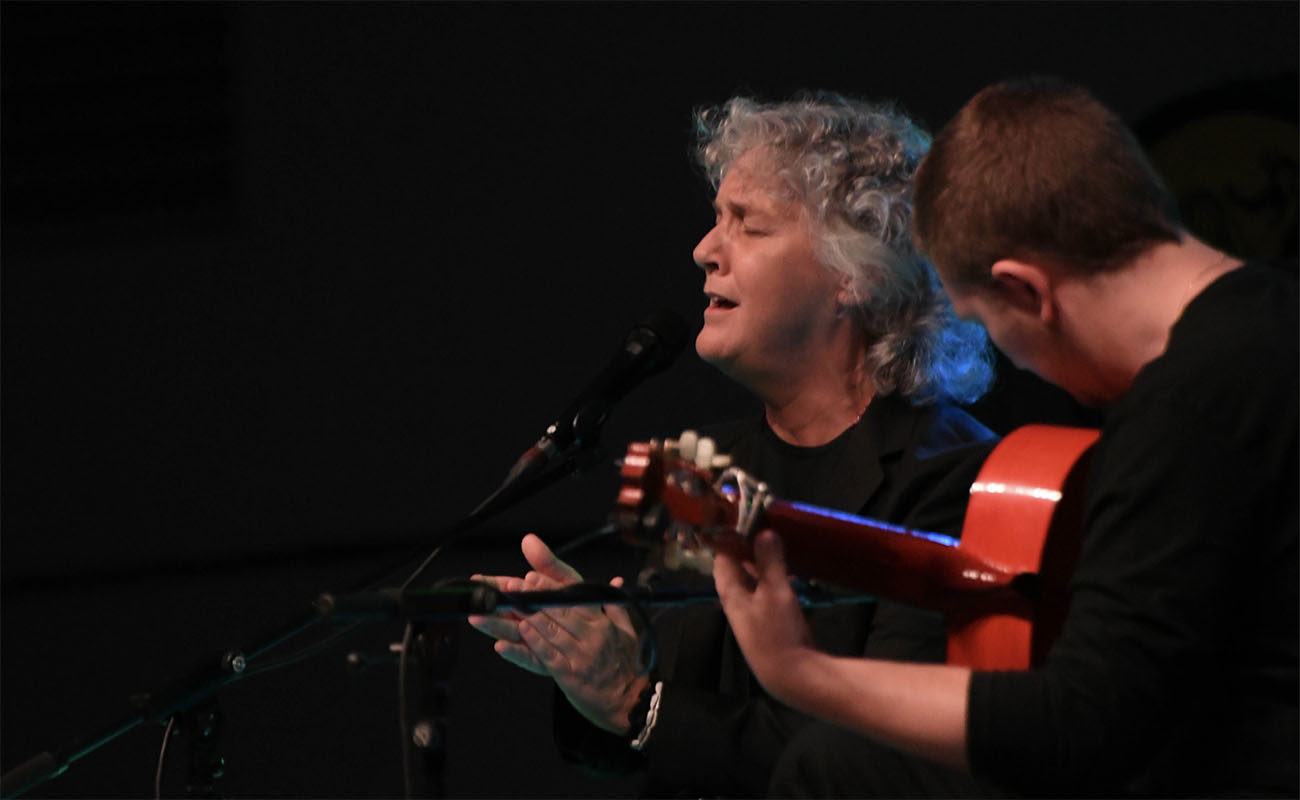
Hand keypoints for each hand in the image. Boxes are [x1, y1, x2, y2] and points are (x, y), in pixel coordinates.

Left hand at [471, 534, 648, 734]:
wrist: (632, 702)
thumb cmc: (629, 664)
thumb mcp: (628, 631)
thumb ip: (615, 605)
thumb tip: (616, 581)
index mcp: (602, 622)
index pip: (573, 597)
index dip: (550, 586)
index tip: (530, 576)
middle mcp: (591, 635)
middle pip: (556, 611)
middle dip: (530, 597)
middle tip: (507, 587)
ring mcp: (580, 655)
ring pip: (548, 631)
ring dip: (522, 617)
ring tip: (502, 606)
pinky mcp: (569, 675)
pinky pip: (546, 656)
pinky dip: (530, 644)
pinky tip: (515, 634)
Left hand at [713, 530, 815, 700]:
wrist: (789, 676)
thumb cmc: (777, 631)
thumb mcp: (775, 591)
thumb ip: (769, 561)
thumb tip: (763, 532)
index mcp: (730, 592)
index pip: (722, 557)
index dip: (729, 537)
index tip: (741, 517)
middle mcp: (736, 601)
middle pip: (737, 568)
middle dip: (748, 547)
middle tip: (764, 526)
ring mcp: (752, 613)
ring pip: (753, 580)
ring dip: (763, 563)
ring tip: (779, 543)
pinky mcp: (768, 622)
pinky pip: (766, 592)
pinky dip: (774, 578)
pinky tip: (791, 573)